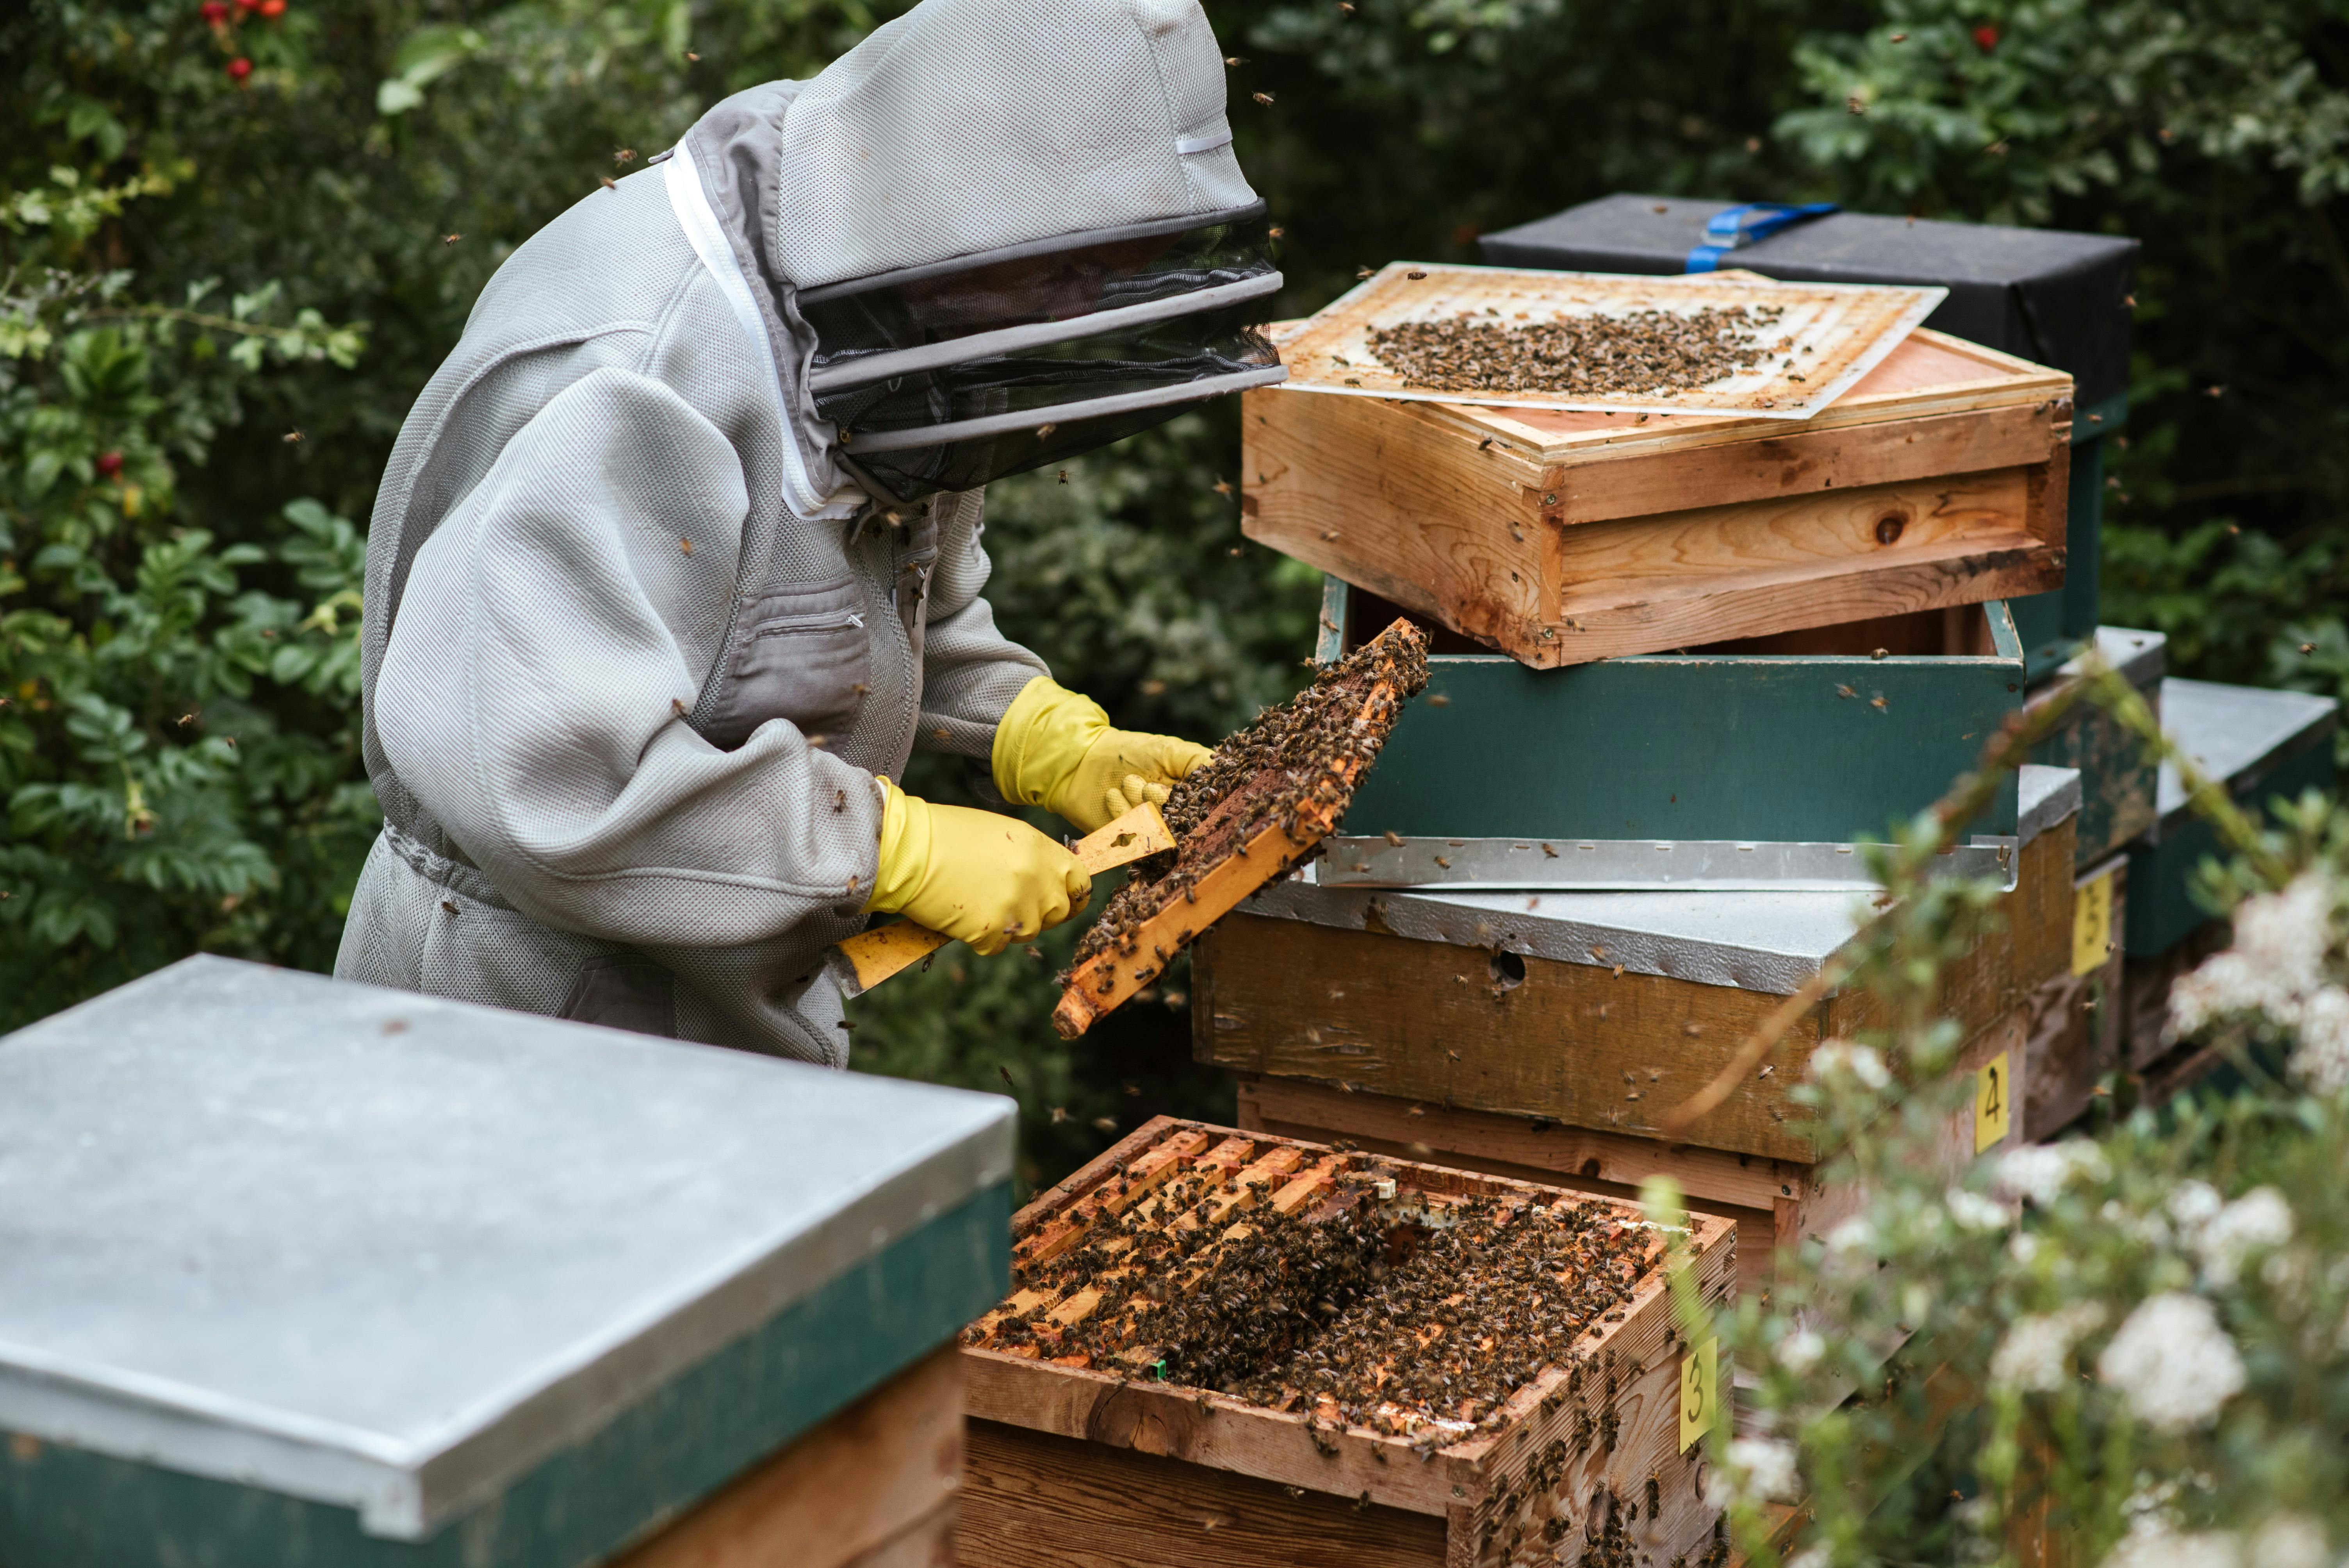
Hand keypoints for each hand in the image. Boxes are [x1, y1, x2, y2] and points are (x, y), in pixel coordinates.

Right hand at [865, 779, 1089, 955]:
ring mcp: (1016, 908)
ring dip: (1009, 924)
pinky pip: (997, 946)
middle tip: (1009, 902)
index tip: (1063, 900)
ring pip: (1028, 932)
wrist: (908, 849)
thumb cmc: (948, 835)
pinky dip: (981, 937)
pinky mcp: (991, 932)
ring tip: (977, 900)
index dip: (1073, 894)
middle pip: (1058, 912)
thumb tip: (1047, 879)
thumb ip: (1032, 858)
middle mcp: (1037, 880)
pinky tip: (962, 914)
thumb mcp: (1003, 834)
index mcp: (1042, 850)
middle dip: (1039, 912)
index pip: (1080, 882)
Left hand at [993, 675, 1212, 834]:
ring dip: (1140, 806)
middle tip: (1147, 783)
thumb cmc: (1130, 752)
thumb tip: (1227, 775)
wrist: (1083, 761)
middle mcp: (1174, 823)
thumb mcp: (1172, 750)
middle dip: (1161, 802)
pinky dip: (1123, 817)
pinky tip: (1112, 795)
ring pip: (1157, 836)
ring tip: (1127, 783)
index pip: (1208, 816)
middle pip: (1182, 829)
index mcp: (1191, 802)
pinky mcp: (1126, 847)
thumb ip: (1201, 762)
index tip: (1183, 792)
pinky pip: (1132, 843)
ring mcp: (1150, 837)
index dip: (1200, 807)